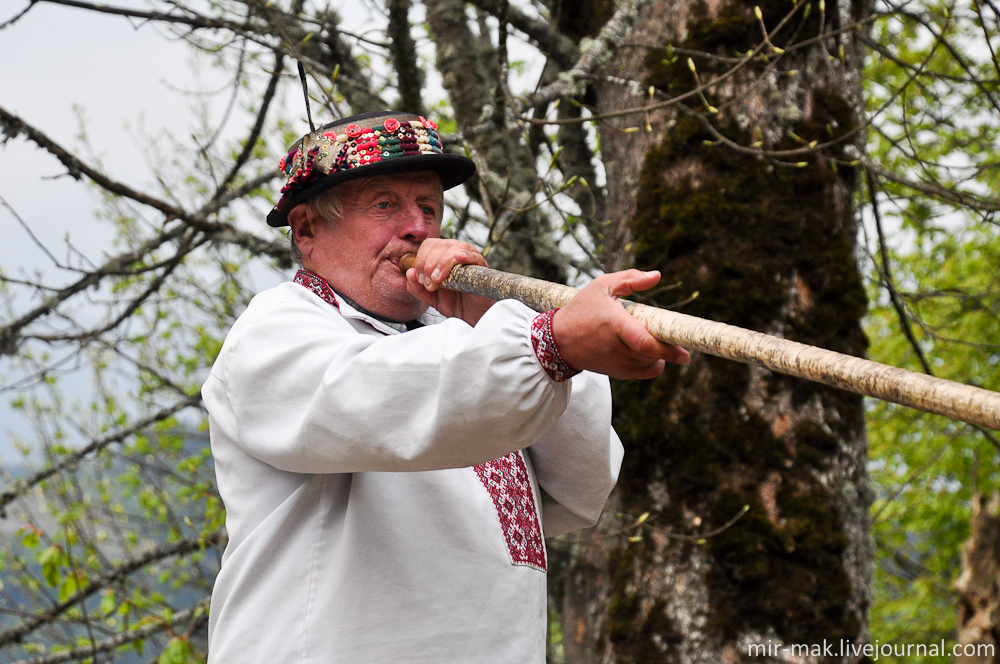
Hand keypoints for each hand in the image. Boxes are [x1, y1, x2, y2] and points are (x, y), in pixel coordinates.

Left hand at [405, 239, 494, 324]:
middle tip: (429, 283)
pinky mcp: (482, 268)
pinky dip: (465, 256)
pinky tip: (459, 259)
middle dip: (429, 264)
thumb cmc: (456, 304)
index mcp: (443, 256)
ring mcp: (470, 258)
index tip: (421, 279)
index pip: (429, 245)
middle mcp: (456, 252)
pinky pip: (474, 256)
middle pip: (439, 245)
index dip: (421, 260)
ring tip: (439, 281)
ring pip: (454, 248)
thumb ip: (417, 288)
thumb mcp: (430, 298)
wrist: (474, 316)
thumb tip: (409, 273)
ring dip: (442, 264)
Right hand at [552, 270, 689, 379]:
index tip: (685, 351)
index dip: (668, 349)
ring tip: (660, 342)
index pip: (645, 342)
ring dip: (661, 356)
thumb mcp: (602, 286)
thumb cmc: (582, 309)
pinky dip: (652, 365)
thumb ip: (630, 279)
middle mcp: (616, 347)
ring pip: (650, 365)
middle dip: (670, 350)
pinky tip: (652, 354)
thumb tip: (657, 276)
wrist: (559, 340)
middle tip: (681, 343)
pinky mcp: (616, 372)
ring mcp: (616, 363)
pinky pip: (643, 373)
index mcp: (615, 324)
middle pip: (653, 354)